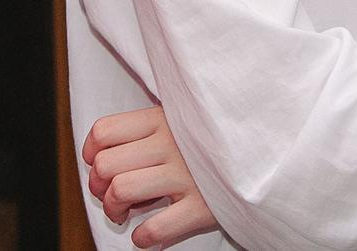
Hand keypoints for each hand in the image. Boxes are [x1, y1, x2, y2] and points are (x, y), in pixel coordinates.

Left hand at [82, 107, 217, 248]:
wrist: (265, 148)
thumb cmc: (214, 137)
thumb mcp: (182, 119)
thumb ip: (148, 130)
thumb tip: (105, 156)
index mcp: (163, 119)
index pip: (105, 131)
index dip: (91, 152)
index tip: (97, 164)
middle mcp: (171, 144)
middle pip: (106, 165)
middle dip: (99, 188)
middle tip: (111, 195)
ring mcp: (187, 175)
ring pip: (122, 191)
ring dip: (115, 210)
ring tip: (125, 214)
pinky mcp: (202, 206)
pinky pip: (155, 228)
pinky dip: (143, 238)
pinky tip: (147, 234)